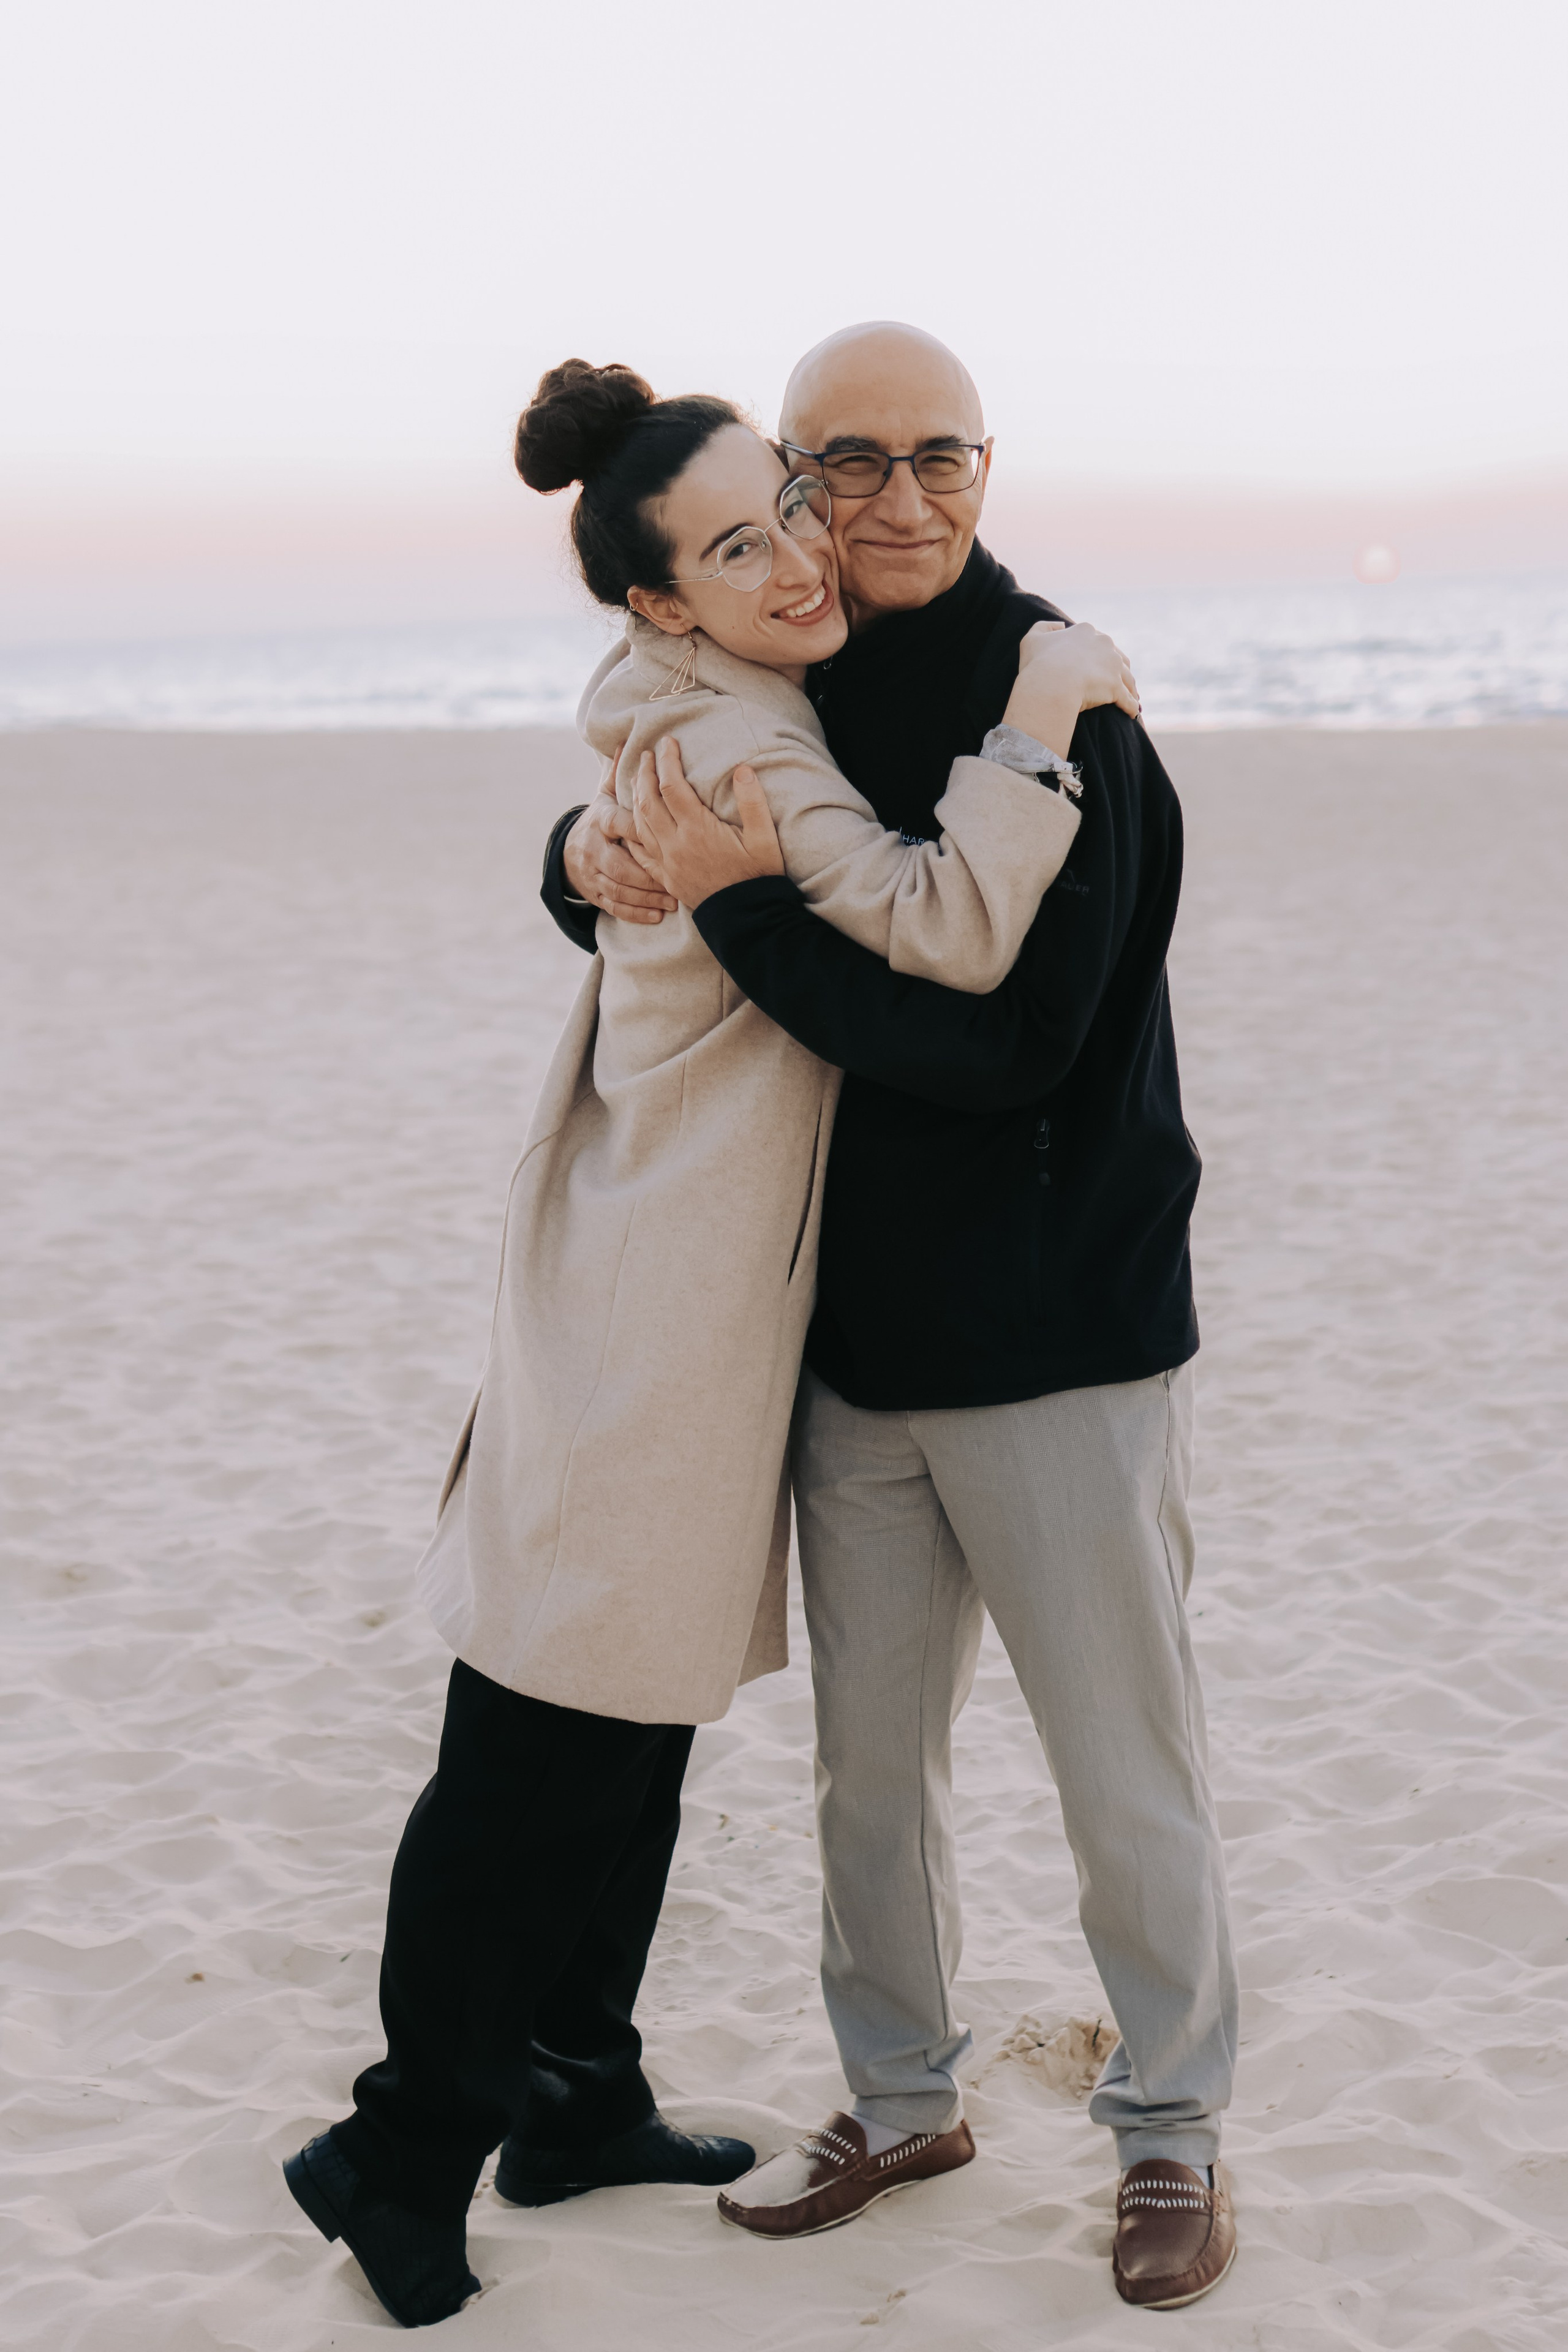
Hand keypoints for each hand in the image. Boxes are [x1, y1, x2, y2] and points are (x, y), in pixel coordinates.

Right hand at [562, 757, 677, 923]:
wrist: (570, 853)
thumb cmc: (601, 820)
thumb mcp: (606, 796)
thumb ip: (619, 774)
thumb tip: (627, 741)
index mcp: (600, 821)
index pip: (623, 824)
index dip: (643, 828)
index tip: (670, 832)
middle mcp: (593, 849)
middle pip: (621, 865)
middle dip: (650, 875)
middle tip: (679, 880)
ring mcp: (592, 874)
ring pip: (620, 889)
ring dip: (647, 896)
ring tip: (674, 900)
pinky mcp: (594, 894)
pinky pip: (615, 907)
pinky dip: (636, 913)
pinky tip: (657, 915)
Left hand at [630, 735, 783, 909]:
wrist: (747, 919)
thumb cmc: (758, 877)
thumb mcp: (764, 839)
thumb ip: (753, 802)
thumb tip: (742, 769)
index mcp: (698, 830)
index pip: (672, 786)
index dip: (667, 760)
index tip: (668, 742)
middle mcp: (676, 845)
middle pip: (647, 801)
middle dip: (644, 773)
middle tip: (647, 754)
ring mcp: (666, 862)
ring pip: (639, 823)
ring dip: (635, 797)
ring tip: (639, 779)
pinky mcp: (665, 877)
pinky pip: (639, 850)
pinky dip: (633, 829)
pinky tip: (633, 819)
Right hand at [1003, 620, 1140, 759]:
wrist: (1050, 683)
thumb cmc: (1039, 663)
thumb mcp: (1033, 638)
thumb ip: (1045, 627)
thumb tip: (1060, 626)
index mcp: (1086, 632)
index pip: (1098, 642)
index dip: (1100, 654)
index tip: (1099, 664)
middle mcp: (1104, 644)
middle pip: (1117, 658)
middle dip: (1119, 670)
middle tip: (1119, 682)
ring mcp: (1112, 665)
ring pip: (1127, 678)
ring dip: (1130, 688)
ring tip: (1131, 698)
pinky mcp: (1116, 687)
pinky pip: (1128, 699)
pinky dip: (1131, 706)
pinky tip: (1132, 713)